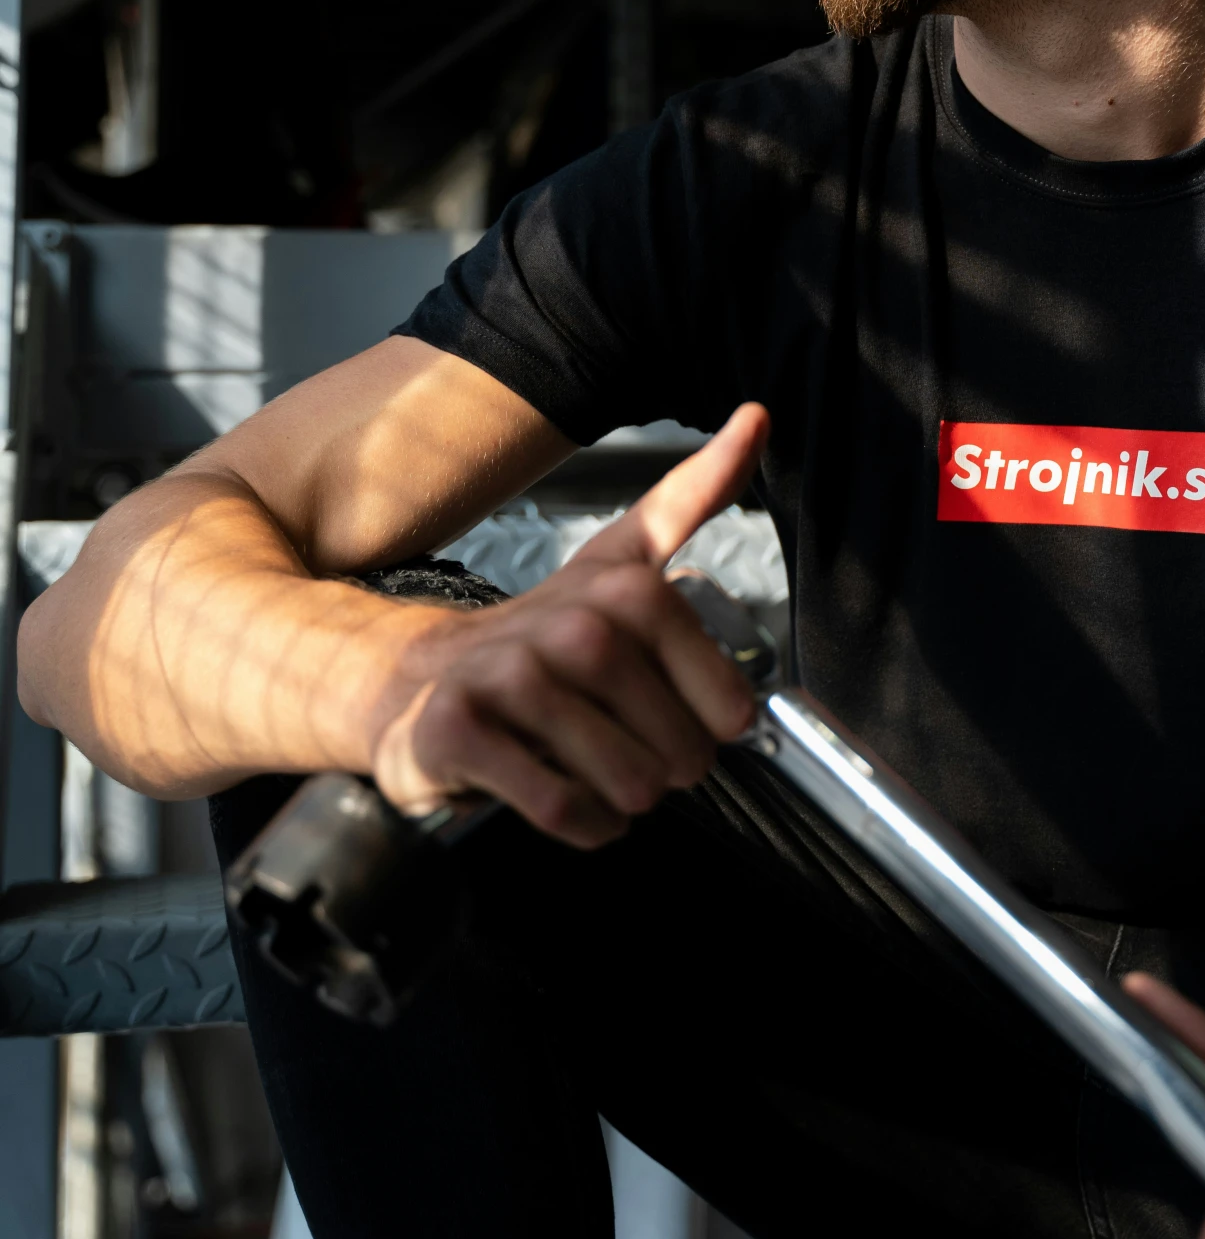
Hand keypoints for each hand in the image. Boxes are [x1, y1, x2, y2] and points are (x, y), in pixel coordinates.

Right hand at [369, 403, 769, 846]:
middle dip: (673, 768)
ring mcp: (508, 677)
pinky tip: (582, 812)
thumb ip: (691, 496)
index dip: (718, 718)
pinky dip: (583, 823)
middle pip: (671, 738)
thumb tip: (757, 415)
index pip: (718, 683)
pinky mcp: (458, 732)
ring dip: (628, 798)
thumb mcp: (619, 558)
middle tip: (651, 763)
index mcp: (621, 585)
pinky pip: (556, 803)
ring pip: (621, 774)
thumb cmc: (538, 637)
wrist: (412, 680)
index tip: (710, 724)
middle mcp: (569, 624)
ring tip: (615, 786)